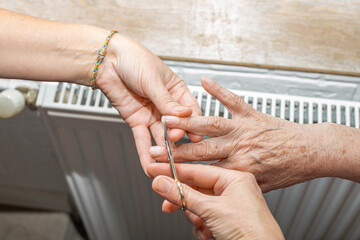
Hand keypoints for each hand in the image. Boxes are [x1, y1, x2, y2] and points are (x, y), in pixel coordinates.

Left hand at [96, 34, 201, 173]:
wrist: (106, 60)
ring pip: (160, 136)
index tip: (195, 134)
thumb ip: (167, 101)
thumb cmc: (133, 59)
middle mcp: (166, 105)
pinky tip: (149, 164)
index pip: (190, 110)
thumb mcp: (153, 79)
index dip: (193, 123)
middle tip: (175, 141)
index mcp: (177, 91)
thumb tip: (185, 114)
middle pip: (176, 126)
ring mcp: (151, 114)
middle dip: (177, 137)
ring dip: (163, 149)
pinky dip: (145, 152)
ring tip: (165, 161)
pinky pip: (142, 139)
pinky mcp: (136, 121)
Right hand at [148, 163, 283, 239]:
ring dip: (195, 217)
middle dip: (185, 202)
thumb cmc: (251, 231)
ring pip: (199, 206)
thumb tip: (161, 183)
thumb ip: (183, 195)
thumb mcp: (212, 210)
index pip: (197, 170)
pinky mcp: (227, 221)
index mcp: (235, 179)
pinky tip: (208, 233)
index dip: (174, 171)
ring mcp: (230, 206)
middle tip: (168, 204)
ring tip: (201, 225)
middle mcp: (233, 190)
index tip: (156, 169)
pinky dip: (202, 227)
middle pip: (196, 189)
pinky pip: (205, 218)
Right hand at [150, 77, 324, 190]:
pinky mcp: (251, 114)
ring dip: (187, 122)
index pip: (202, 172)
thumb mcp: (256, 188)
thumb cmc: (286, 170)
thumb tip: (205, 200)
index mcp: (239, 168)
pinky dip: (218, 90)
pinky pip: (232, 100)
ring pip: (211, 125)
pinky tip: (205, 82)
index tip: (161, 173)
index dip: (179, 173)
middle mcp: (239, 147)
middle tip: (155, 150)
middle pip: (200, 149)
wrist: (310, 153)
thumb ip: (230, 190)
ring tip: (167, 120)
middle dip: (174, 151)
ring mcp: (244, 129)